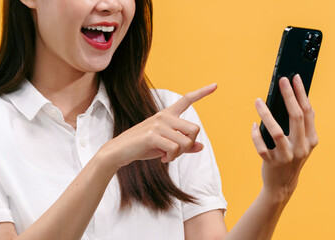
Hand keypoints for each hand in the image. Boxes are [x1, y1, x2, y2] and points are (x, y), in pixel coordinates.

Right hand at [96, 83, 217, 168]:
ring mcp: (158, 124)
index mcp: (167, 115)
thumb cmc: (143, 147)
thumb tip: (201, 146)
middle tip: (176, 152)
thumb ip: (183, 145)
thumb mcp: (165, 146)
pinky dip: (171, 158)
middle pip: (195, 129)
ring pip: (186, 142)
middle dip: (189, 144)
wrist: (119, 152)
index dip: (202, 93)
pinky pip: (175, 149)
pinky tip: (161, 158)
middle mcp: (164, 116)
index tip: (215, 85)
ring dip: (179, 154)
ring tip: (166, 156)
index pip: (186, 99)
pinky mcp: (153, 135)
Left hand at [251, 75, 317, 199]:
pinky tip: (253, 125)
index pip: (307, 112)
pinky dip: (256, 135)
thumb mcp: (303, 143)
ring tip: (258, 101)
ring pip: (276, 132)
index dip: (301, 93)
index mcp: (311, 140)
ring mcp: (287, 156)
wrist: (282, 185)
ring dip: (266, 114)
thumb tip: (301, 101)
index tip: (295, 78)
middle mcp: (301, 148)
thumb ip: (304, 125)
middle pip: (296, 117)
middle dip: (289, 96)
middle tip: (281, 81)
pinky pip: (261, 147)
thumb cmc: (291, 157)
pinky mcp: (272, 163)